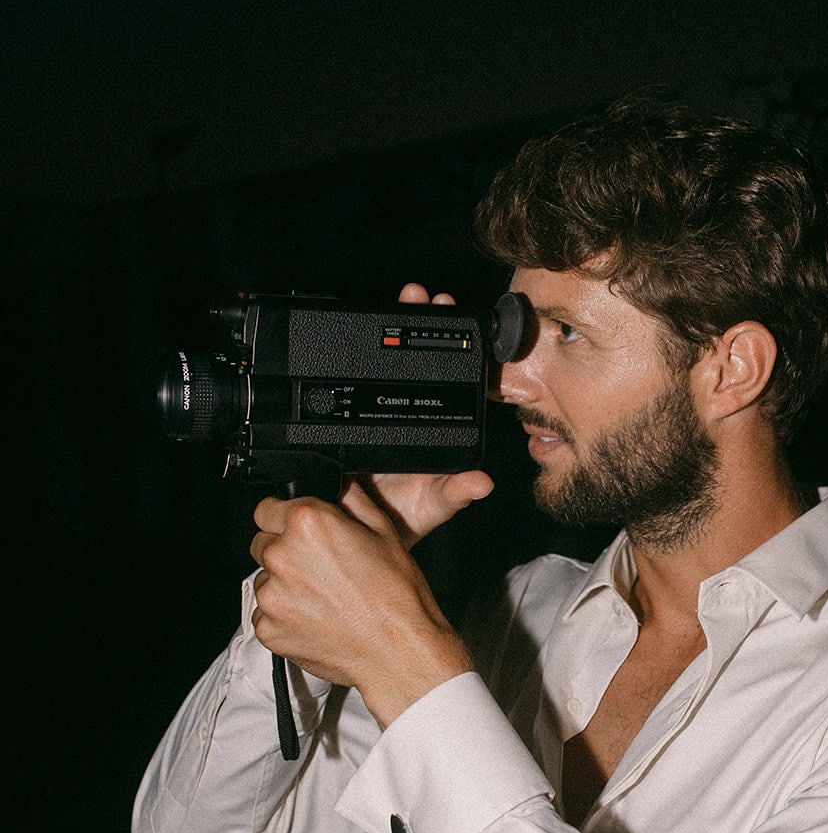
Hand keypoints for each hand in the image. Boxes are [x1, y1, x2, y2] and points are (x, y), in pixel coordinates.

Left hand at [250, 479, 473, 727]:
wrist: (399, 653)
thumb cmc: (397, 597)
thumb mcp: (384, 532)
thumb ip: (351, 499)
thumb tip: (338, 487)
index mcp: (307, 523)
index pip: (266, 508)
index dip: (285, 519)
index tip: (299, 532)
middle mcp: (282, 555)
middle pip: (263, 543)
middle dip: (286, 551)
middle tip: (321, 569)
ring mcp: (271, 595)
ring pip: (265, 580)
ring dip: (285, 585)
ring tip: (324, 598)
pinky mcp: (268, 628)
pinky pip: (267, 613)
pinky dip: (285, 616)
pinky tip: (317, 619)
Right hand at [350, 282, 492, 547]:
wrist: (355, 537)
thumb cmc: (402, 520)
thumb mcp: (431, 507)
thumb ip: (454, 494)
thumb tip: (482, 482)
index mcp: (430, 425)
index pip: (445, 374)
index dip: (452, 343)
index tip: (453, 315)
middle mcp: (403, 411)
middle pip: (411, 357)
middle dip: (416, 319)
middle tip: (420, 294)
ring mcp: (371, 412)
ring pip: (380, 362)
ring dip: (387, 324)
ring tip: (401, 297)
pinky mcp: (340, 421)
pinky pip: (345, 386)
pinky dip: (348, 359)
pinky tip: (350, 332)